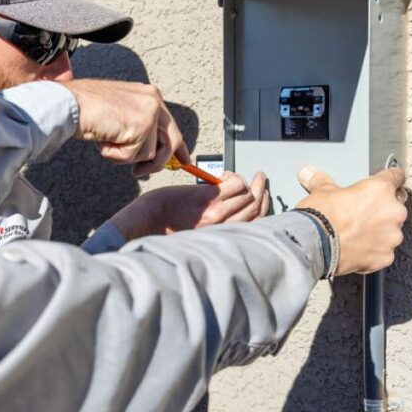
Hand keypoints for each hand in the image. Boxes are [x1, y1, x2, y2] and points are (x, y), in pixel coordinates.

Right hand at [62, 79, 188, 173]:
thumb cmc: (85, 108)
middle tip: (139, 172)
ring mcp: (149, 113)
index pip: (171, 125)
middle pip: (171, 142)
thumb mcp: (119, 114)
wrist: (69, 104)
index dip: (180, 147)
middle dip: (156, 163)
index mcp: (149, 95)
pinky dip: (116, 155)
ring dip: (125, 155)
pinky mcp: (141, 127)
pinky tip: (104, 141)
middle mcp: (154, 101)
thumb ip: (138, 127)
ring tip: (107, 141)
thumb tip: (152, 152)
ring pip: (149, 153)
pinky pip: (134, 156)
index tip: (185, 160)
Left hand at [110, 171, 268, 239]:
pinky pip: (233, 183)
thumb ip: (217, 224)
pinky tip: (223, 175)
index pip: (255, 221)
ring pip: (246, 193)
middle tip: (260, 179)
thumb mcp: (198, 232)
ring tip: (237, 177)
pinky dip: (233, 176)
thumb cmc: (166, 227)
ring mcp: (216, 211)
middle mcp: (223, 226)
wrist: (148, 220)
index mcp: (221, 236)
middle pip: (254, 206)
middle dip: (260, 190)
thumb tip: (230, 207)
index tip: (263, 195)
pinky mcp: (207, 197)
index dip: (263, 206)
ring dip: (246, 182)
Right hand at [295, 166, 407, 274]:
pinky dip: (373, 250)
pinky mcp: (386, 256)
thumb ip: (321, 181)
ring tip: (357, 234)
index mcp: (380, 189)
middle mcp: (393, 211)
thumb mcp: (320, 192)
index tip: (388, 182)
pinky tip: (356, 248)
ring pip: (391, 231)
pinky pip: (383, 251)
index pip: (396, 177)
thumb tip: (308, 173)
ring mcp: (392, 236)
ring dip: (379, 231)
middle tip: (361, 213)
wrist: (313, 246)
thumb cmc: (320, 216)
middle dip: (382, 208)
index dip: (390, 178)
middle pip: (396, 206)